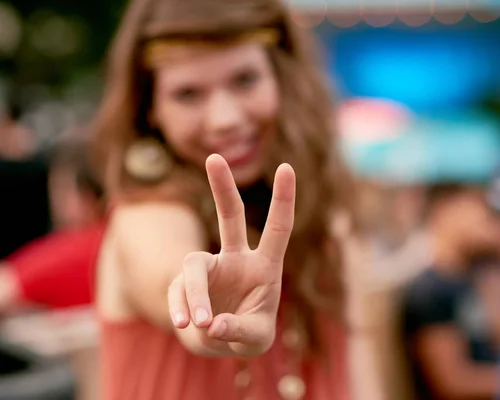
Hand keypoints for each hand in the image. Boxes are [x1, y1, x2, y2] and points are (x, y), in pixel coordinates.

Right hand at [168, 154, 295, 356]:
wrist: (220, 342)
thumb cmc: (249, 335)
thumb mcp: (255, 339)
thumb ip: (238, 331)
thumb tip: (210, 323)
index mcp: (265, 266)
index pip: (278, 228)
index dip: (283, 199)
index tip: (286, 166)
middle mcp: (237, 259)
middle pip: (230, 217)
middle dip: (222, 187)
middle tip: (214, 157)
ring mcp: (209, 269)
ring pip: (194, 266)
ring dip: (195, 295)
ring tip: (200, 323)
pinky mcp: (184, 284)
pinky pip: (177, 291)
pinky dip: (181, 309)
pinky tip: (187, 325)